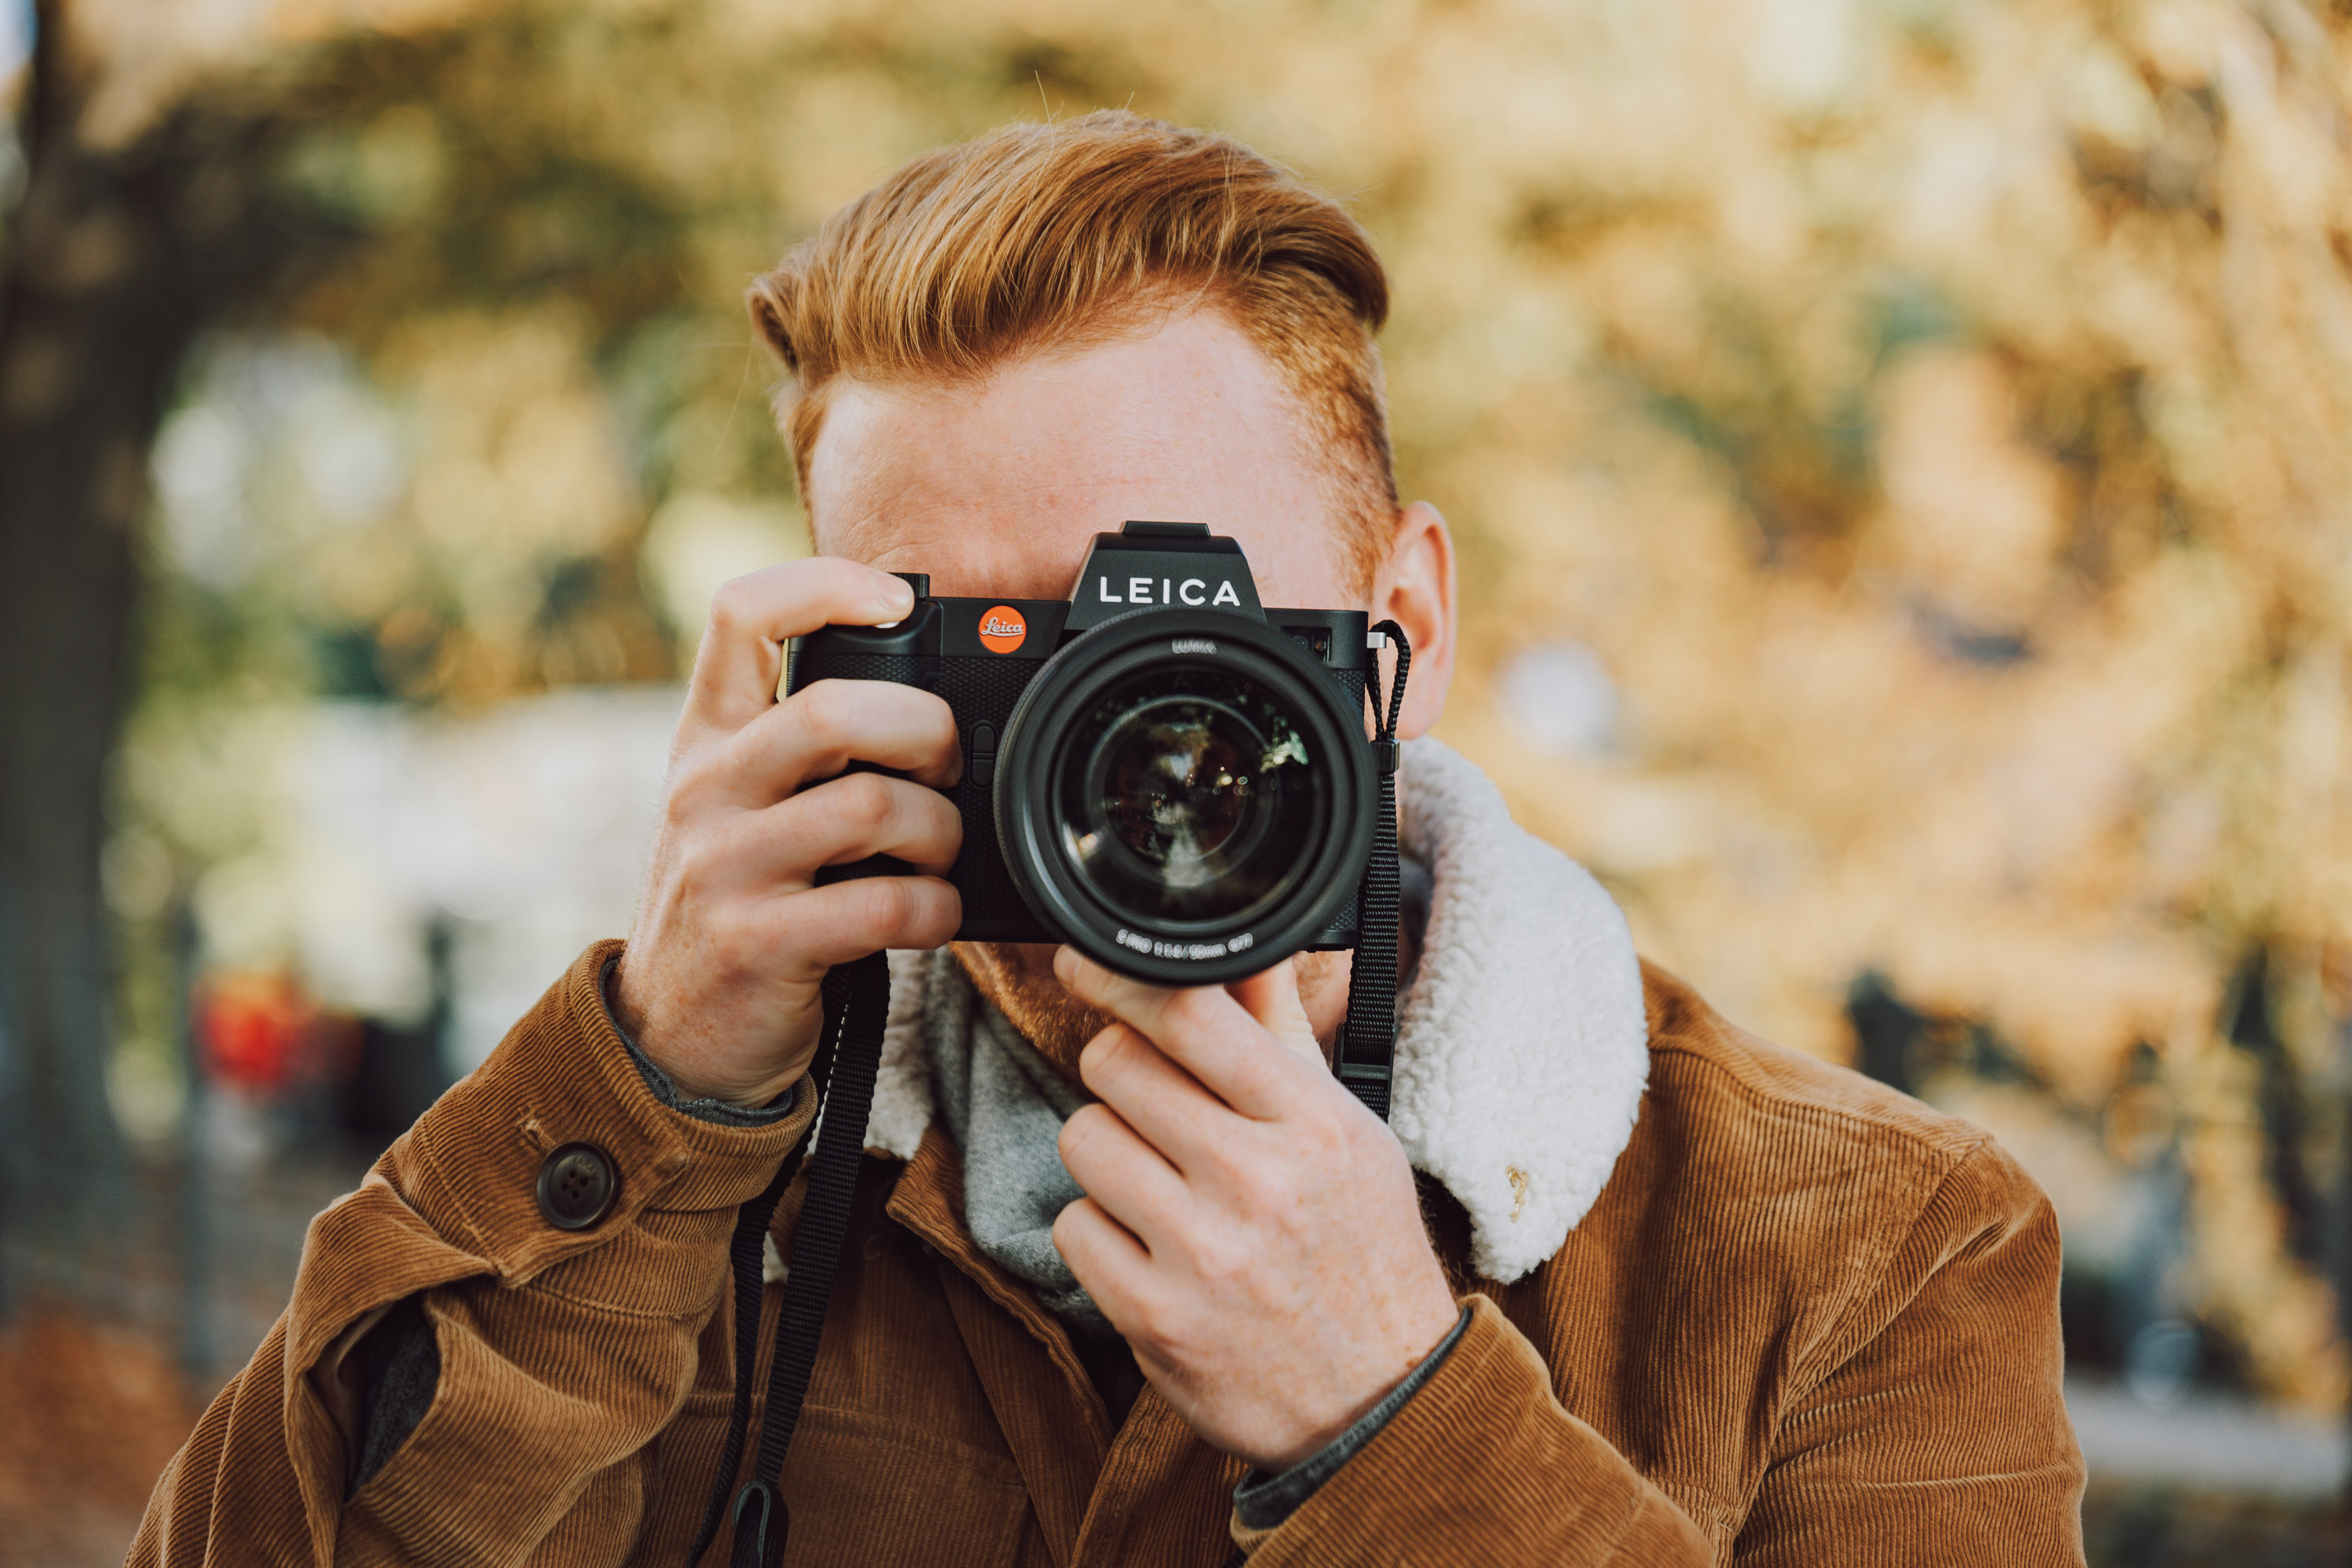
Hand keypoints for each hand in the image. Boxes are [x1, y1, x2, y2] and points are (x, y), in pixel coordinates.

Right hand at [614, 559, 962, 1105]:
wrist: (674, 1036)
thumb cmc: (742, 901)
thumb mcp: (741, 805)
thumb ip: (804, 747)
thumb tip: (933, 703)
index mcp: (707, 737)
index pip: (742, 613)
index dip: (827, 584)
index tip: (896, 602)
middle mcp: (706, 788)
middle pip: (836, 708)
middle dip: (928, 730)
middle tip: (948, 767)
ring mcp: (726, 867)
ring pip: (874, 807)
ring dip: (942, 833)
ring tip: (940, 856)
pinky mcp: (758, 944)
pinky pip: (882, 905)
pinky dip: (935, 910)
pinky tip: (932, 917)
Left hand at [1050, 948, 1460, 1471]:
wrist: (1381, 1403)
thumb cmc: (1362, 1253)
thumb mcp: (1348, 1135)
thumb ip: (1283, 1038)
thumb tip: (1245, 950)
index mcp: (1314, 1125)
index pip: (1192, 1013)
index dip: (1119, 979)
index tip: (1084, 966)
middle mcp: (1258, 1182)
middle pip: (1116, 1065)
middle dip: (1121, 1076)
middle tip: (1154, 1110)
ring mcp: (1203, 1253)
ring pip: (1083, 1138)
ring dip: (1108, 1155)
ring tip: (1160, 1186)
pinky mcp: (1155, 1318)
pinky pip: (1073, 1225)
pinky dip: (1100, 1233)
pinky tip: (1150, 1250)